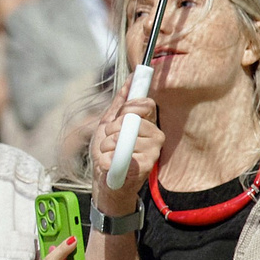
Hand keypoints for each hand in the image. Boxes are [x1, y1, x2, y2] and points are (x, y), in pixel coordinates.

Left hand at [88, 94, 160, 213]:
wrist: (104, 180)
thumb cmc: (108, 151)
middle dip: (112, 128)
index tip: (118, 116)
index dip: (128, 107)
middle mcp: (156, 135)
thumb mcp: (109, 122)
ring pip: (125, 136)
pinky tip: (110, 164)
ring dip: (107, 145)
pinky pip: (124, 153)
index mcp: (148, 123)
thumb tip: (132, 78)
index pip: (146, 104)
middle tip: (108, 139)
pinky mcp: (148, 165)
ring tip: (108, 153)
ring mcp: (153, 151)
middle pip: (133, 119)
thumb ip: (120, 102)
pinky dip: (108, 158)